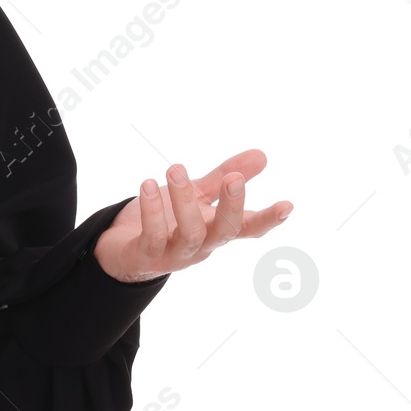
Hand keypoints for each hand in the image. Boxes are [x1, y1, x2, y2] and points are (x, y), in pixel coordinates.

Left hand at [94, 148, 292, 282]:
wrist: (122, 247)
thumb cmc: (167, 220)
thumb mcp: (198, 195)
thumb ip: (224, 178)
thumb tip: (262, 155)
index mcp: (216, 230)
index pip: (249, 228)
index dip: (268, 219)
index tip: (288, 205)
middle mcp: (202, 245)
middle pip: (225, 231)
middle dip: (232, 205)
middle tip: (234, 178)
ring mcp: (176, 253)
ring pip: (190, 233)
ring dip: (185, 200)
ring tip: (176, 168)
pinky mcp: (148, 255)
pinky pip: (153, 234)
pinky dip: (152, 211)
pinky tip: (147, 185)